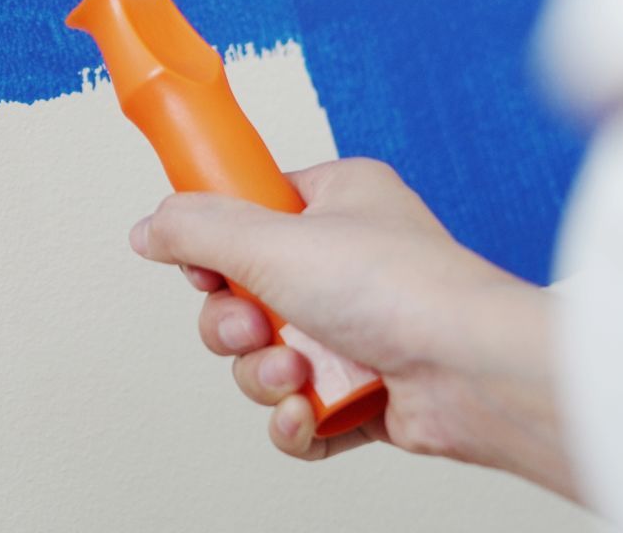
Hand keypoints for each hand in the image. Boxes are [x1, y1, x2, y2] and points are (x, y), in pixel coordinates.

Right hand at [130, 158, 576, 499]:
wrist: (474, 373)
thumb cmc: (403, 288)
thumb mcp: (271, 238)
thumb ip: (196, 230)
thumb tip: (148, 228)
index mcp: (335, 203)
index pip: (247, 213)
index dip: (215, 244)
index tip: (203, 265)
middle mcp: (345, 263)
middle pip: (240, 296)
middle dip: (235, 325)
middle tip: (254, 325)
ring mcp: (356, 330)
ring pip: (263, 357)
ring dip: (264, 373)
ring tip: (296, 371)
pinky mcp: (365, 392)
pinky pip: (297, 410)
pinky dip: (294, 419)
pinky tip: (309, 411)